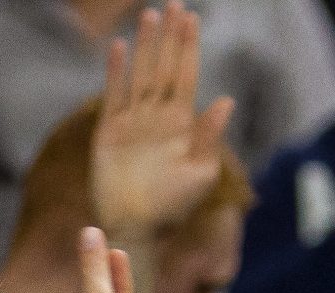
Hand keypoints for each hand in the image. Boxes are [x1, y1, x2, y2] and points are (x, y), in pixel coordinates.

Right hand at [90, 5, 236, 241]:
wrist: (136, 228)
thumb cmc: (173, 207)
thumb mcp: (200, 174)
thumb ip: (209, 137)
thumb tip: (226, 100)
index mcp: (181, 124)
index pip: (186, 76)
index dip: (189, 47)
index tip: (191, 18)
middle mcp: (157, 117)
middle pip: (164, 67)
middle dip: (169, 36)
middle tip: (174, 4)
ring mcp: (132, 122)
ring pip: (140, 74)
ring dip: (144, 45)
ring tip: (149, 14)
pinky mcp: (108, 133)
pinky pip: (113, 95)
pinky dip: (115, 72)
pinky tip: (119, 47)